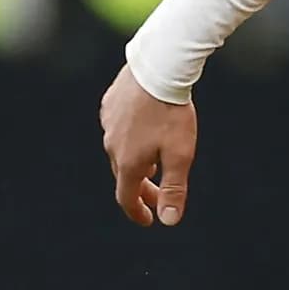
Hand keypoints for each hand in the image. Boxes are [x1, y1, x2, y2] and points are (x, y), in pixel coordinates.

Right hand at [98, 64, 196, 226]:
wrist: (158, 68)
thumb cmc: (171, 112)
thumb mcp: (180, 154)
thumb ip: (174, 188)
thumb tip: (169, 221)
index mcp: (127, 162)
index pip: (127, 197)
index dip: (138, 212)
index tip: (149, 219)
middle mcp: (111, 146)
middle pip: (125, 175)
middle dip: (142, 189)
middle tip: (161, 195)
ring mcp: (108, 124)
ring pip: (121, 151)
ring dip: (137, 163)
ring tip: (155, 164)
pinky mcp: (110, 104)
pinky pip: (119, 129)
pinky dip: (132, 139)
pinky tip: (145, 131)